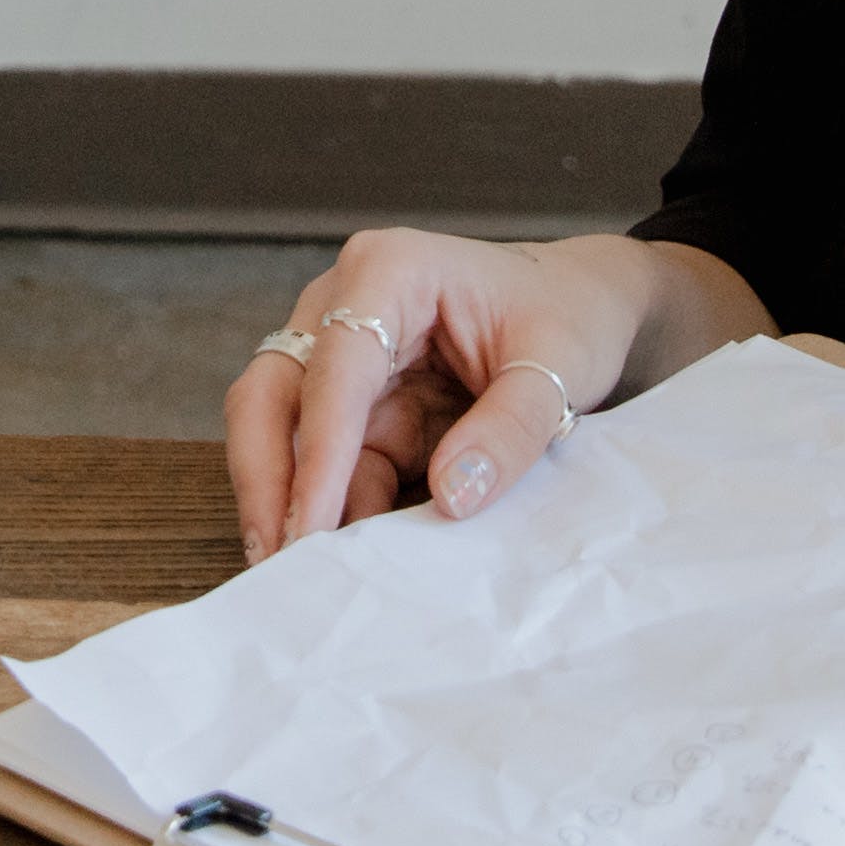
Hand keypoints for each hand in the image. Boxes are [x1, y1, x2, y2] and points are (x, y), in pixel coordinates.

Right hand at [222, 231, 687, 557]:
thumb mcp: (559, 365)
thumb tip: (452, 496)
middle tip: (276, 558)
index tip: (311, 522)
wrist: (578, 302)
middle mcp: (345, 305)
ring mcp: (344, 359)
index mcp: (390, 271)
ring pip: (280, 429)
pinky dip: (329, 508)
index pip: (337, 366)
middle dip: (266, 476)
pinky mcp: (359, 406)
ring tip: (296, 575)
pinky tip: (338, 559)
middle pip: (271, 391)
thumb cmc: (565, 313)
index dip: (320, 449)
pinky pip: (329, 463)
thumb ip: (511, 428)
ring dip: (285, 500)